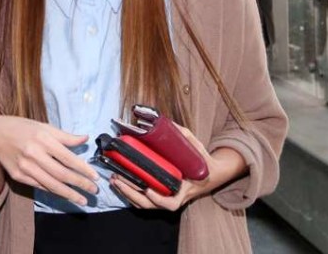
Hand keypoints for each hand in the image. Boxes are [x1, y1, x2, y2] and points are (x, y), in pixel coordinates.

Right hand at [0, 115, 98, 205]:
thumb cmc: (21, 127)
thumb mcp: (43, 126)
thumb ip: (64, 135)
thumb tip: (85, 138)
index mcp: (43, 138)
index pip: (68, 157)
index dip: (83, 169)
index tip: (96, 177)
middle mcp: (34, 153)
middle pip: (62, 174)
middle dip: (80, 184)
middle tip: (94, 191)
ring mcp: (25, 167)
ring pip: (51, 184)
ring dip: (69, 194)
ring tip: (82, 200)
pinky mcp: (18, 176)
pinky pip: (40, 186)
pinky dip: (53, 192)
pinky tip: (64, 195)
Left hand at [109, 123, 245, 210]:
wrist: (212, 174)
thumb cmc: (203, 162)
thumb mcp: (197, 147)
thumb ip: (182, 135)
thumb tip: (163, 121)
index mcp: (186, 189)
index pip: (172, 203)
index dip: (158, 199)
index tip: (147, 189)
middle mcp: (176, 198)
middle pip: (151, 205)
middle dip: (132, 194)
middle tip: (118, 179)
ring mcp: (168, 199)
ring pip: (145, 205)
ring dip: (128, 194)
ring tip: (115, 180)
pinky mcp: (162, 196)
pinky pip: (145, 202)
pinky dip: (131, 195)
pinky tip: (120, 183)